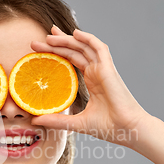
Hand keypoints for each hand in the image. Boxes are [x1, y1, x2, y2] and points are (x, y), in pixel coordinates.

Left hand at [30, 26, 150, 146]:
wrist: (127, 129)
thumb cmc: (109, 127)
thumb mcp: (77, 123)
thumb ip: (57, 120)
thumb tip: (35, 121)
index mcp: (91, 81)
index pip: (71, 60)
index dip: (58, 52)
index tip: (41, 48)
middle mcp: (96, 72)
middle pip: (75, 51)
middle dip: (57, 43)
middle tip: (38, 40)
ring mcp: (103, 69)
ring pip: (84, 47)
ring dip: (67, 39)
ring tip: (49, 35)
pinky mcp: (109, 69)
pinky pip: (99, 48)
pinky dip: (88, 39)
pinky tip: (75, 33)